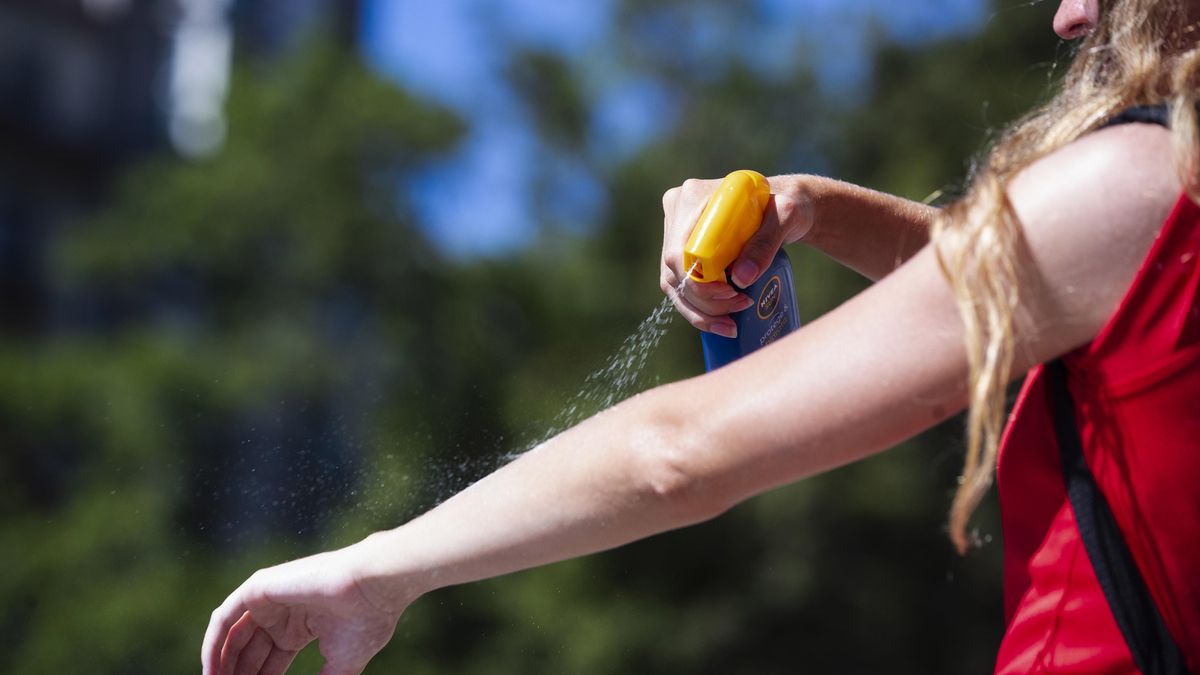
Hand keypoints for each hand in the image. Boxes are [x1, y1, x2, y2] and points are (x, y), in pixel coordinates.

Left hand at [202, 541, 407, 674]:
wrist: (372, 587)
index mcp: (302, 627)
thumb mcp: (341, 665)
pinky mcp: (259, 588)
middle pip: (249, 652)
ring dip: (221, 664)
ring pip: (233, 636)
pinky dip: (213, 644)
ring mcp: (270, 600)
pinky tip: (212, 670)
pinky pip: (224, 618)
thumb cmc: (365, 621)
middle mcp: (283, 613)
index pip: (271, 661)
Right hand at [659, 175, 813, 335]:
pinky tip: (721, 325)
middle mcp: (677, 214)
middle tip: (739, 309)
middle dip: (704, 301)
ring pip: (675, 284)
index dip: (698, 279)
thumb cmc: (788, 205)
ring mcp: (677, 235)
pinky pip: (681, 288)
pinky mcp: (685, 253)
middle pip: (675, 270)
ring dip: (701, 312)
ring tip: (732, 325)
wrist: (788, 210)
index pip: (680, 249)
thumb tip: (741, 278)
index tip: (731, 291)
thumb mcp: (785, 216)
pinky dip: (699, 311)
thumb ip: (765, 243)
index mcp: (692, 198)